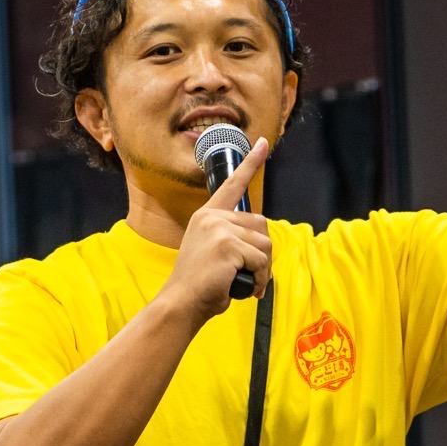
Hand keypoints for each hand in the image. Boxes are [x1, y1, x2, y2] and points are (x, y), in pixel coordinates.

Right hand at [162, 136, 271, 325]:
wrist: (182, 303)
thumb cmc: (200, 285)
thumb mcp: (213, 252)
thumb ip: (232, 238)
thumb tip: (261, 241)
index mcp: (207, 216)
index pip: (232, 185)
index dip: (250, 164)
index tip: (262, 143)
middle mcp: (213, 217)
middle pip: (261, 225)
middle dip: (262, 253)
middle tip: (250, 274)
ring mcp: (220, 229)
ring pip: (265, 244)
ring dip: (262, 269)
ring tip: (245, 283)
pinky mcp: (228, 246)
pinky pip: (261, 261)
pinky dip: (259, 279)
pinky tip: (245, 288)